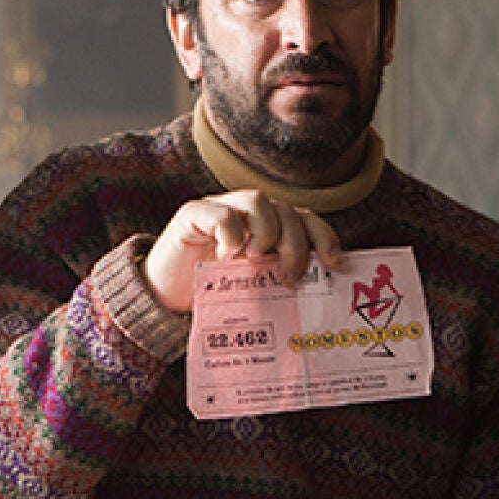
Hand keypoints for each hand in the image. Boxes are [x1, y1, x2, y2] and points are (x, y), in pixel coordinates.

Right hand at [143, 190, 341, 312]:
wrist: (163, 297)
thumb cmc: (211, 293)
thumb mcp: (253, 287)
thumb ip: (277, 279)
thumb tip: (317, 296)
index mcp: (268, 227)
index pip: (305, 220)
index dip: (324, 236)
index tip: (334, 263)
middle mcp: (247, 213)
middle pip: (287, 211)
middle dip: (296, 245)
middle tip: (289, 277)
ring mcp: (220, 209)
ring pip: (258, 201)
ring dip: (266, 233)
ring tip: (255, 262)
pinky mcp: (193, 214)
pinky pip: (221, 213)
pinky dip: (231, 234)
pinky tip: (226, 257)